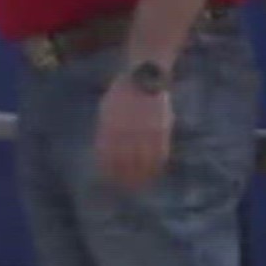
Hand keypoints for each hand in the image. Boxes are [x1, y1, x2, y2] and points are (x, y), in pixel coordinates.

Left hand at [96, 75, 173, 190]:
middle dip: (124, 177)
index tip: (109, 182)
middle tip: (124, 189)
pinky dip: (156, 165)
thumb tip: (104, 151)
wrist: (145, 76)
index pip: (108, 154)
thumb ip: (107, 129)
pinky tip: (154, 173)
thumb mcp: (107, 108)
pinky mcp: (161, 130)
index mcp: (110, 125)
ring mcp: (145, 131)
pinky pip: (159, 152)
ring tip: (139, 186)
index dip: (109, 170)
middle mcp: (127, 130)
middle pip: (125, 161)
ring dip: (141, 175)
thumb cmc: (123, 91)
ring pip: (143, 160)